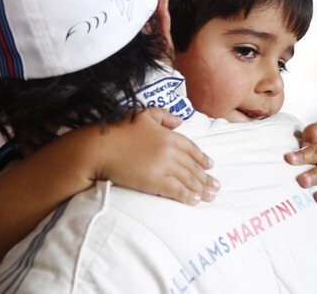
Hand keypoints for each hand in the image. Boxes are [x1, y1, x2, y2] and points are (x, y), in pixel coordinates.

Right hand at [93, 108, 218, 205]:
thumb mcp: (143, 114)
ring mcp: (164, 167)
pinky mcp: (156, 182)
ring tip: (210, 196)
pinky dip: (188, 197)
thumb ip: (163, 115)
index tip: (210, 166)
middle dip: (206, 178)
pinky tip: (194, 201)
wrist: (100, 148)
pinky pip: (177, 191)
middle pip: (193, 167)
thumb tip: (180, 121)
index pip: (192, 148)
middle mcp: (170, 151)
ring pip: (188, 180)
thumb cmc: (118, 130)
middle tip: (216, 187)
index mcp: (169, 135)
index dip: (202, 158)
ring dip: (201, 189)